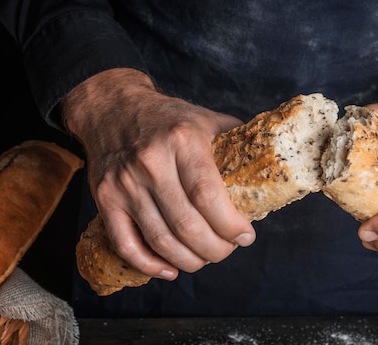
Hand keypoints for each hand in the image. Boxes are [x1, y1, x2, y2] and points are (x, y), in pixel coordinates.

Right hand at [61, 68, 254, 279]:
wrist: (112, 108)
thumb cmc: (167, 118)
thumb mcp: (206, 118)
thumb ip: (237, 141)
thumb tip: (272, 167)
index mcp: (182, 140)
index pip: (208, 195)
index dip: (230, 224)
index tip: (246, 236)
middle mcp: (151, 162)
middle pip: (187, 225)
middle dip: (215, 249)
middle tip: (227, 250)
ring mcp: (125, 183)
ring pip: (160, 240)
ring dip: (189, 260)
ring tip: (204, 259)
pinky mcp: (105, 199)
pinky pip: (126, 244)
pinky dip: (150, 266)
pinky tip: (170, 270)